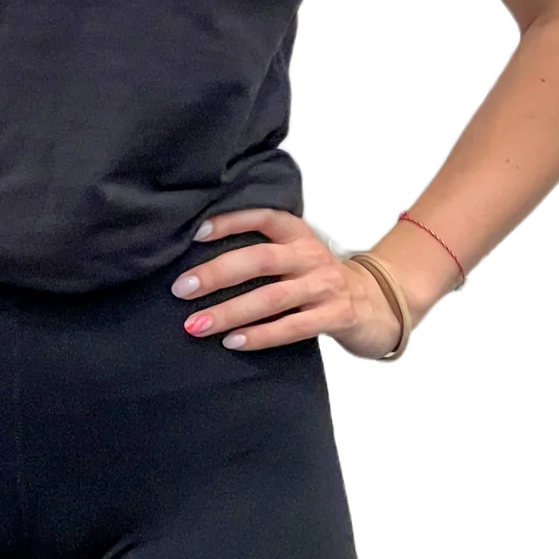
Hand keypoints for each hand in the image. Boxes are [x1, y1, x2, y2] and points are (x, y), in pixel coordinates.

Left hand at [172, 207, 405, 356]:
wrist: (376, 304)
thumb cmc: (320, 280)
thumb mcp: (296, 256)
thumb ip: (262, 255)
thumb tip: (201, 266)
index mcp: (297, 235)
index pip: (262, 217)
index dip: (230, 222)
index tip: (196, 233)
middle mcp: (309, 256)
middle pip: (260, 259)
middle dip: (217, 274)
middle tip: (182, 288)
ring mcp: (324, 286)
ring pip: (271, 297)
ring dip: (230, 311)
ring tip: (197, 324)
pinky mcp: (335, 316)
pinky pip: (292, 327)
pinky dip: (260, 335)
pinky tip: (233, 342)